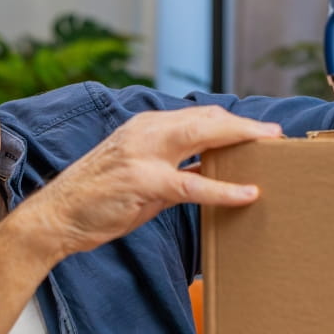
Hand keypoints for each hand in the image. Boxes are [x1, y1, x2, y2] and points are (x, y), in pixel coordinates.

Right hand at [16, 106, 281, 257]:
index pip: (198, 116)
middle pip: (207, 119)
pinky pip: (193, 183)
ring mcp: (143, 154)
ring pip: (203, 137)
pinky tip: (247, 193)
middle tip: (276, 135)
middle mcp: (145, 132)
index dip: (232, 121)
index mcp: (145, 126)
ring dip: (241, 143)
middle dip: (245, 126)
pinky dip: (223, 188)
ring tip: (271, 151)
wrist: (56, 217)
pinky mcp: (143, 181)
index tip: (260, 130)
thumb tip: (213, 171)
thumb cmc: (100, 200)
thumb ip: (176, 168)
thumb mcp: (142, 176)